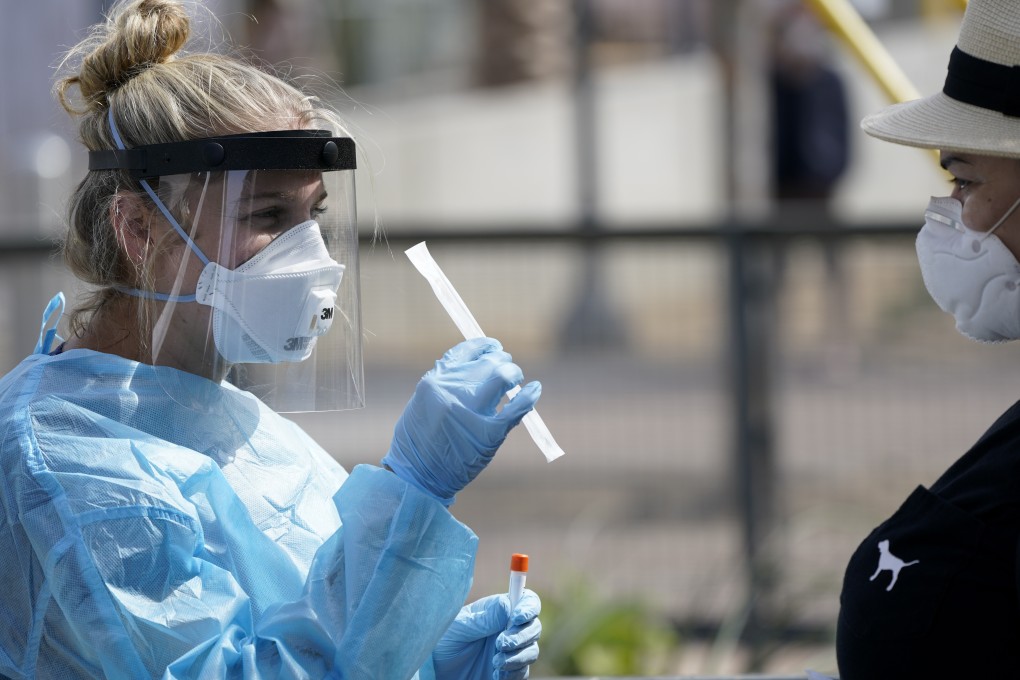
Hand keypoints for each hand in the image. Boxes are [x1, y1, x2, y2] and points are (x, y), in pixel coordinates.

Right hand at [381, 338, 539, 505]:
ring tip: (514, 377)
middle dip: (501, 361)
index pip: (465, 352)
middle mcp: (452, 393)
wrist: (417, 479)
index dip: (484, 346)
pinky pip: (516, 408)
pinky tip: (535, 389)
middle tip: (506, 368)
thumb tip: (474, 365)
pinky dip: (529, 396)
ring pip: (502, 377)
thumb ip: (444, 383)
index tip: (493, 347)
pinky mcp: (488, 435)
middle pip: (488, 363)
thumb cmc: (417, 442)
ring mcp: (471, 413)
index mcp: (433, 383)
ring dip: (513, 373)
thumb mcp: (422, 403)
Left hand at [433, 590, 541, 679]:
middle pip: (534, 627)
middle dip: (521, 636)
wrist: (437, 669)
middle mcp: (508, 629)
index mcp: (498, 610)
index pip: (526, 601)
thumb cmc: (444, 641)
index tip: (517, 618)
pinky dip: (513, 673)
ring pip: (532, 651)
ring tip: (494, 663)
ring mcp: (511, 650)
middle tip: (500, 644)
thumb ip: (484, 619)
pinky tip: (496, 674)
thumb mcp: (459, 627)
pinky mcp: (509, 671)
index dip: (528, 608)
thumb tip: (508, 606)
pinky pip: (523, 672)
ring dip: (517, 657)